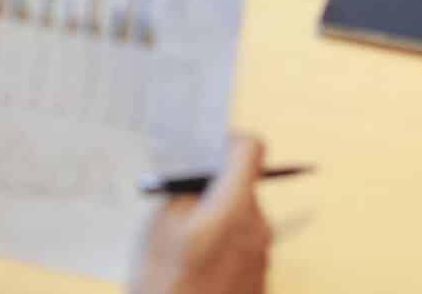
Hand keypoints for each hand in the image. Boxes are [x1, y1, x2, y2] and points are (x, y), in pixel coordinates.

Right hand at [131, 133, 272, 293]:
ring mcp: (262, 257)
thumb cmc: (164, 288)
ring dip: (217, 219)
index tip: (207, 148)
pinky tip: (194, 266)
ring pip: (241, 218)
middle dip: (215, 187)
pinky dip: (223, 245)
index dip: (229, 142)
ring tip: (181, 242)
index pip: (251, 150)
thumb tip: (196, 176)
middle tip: (181, 198)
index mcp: (234, 208)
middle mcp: (258, 228)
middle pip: (244, 186)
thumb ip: (184, 193)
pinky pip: (243, 246)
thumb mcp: (159, 228)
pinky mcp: (260, 280)